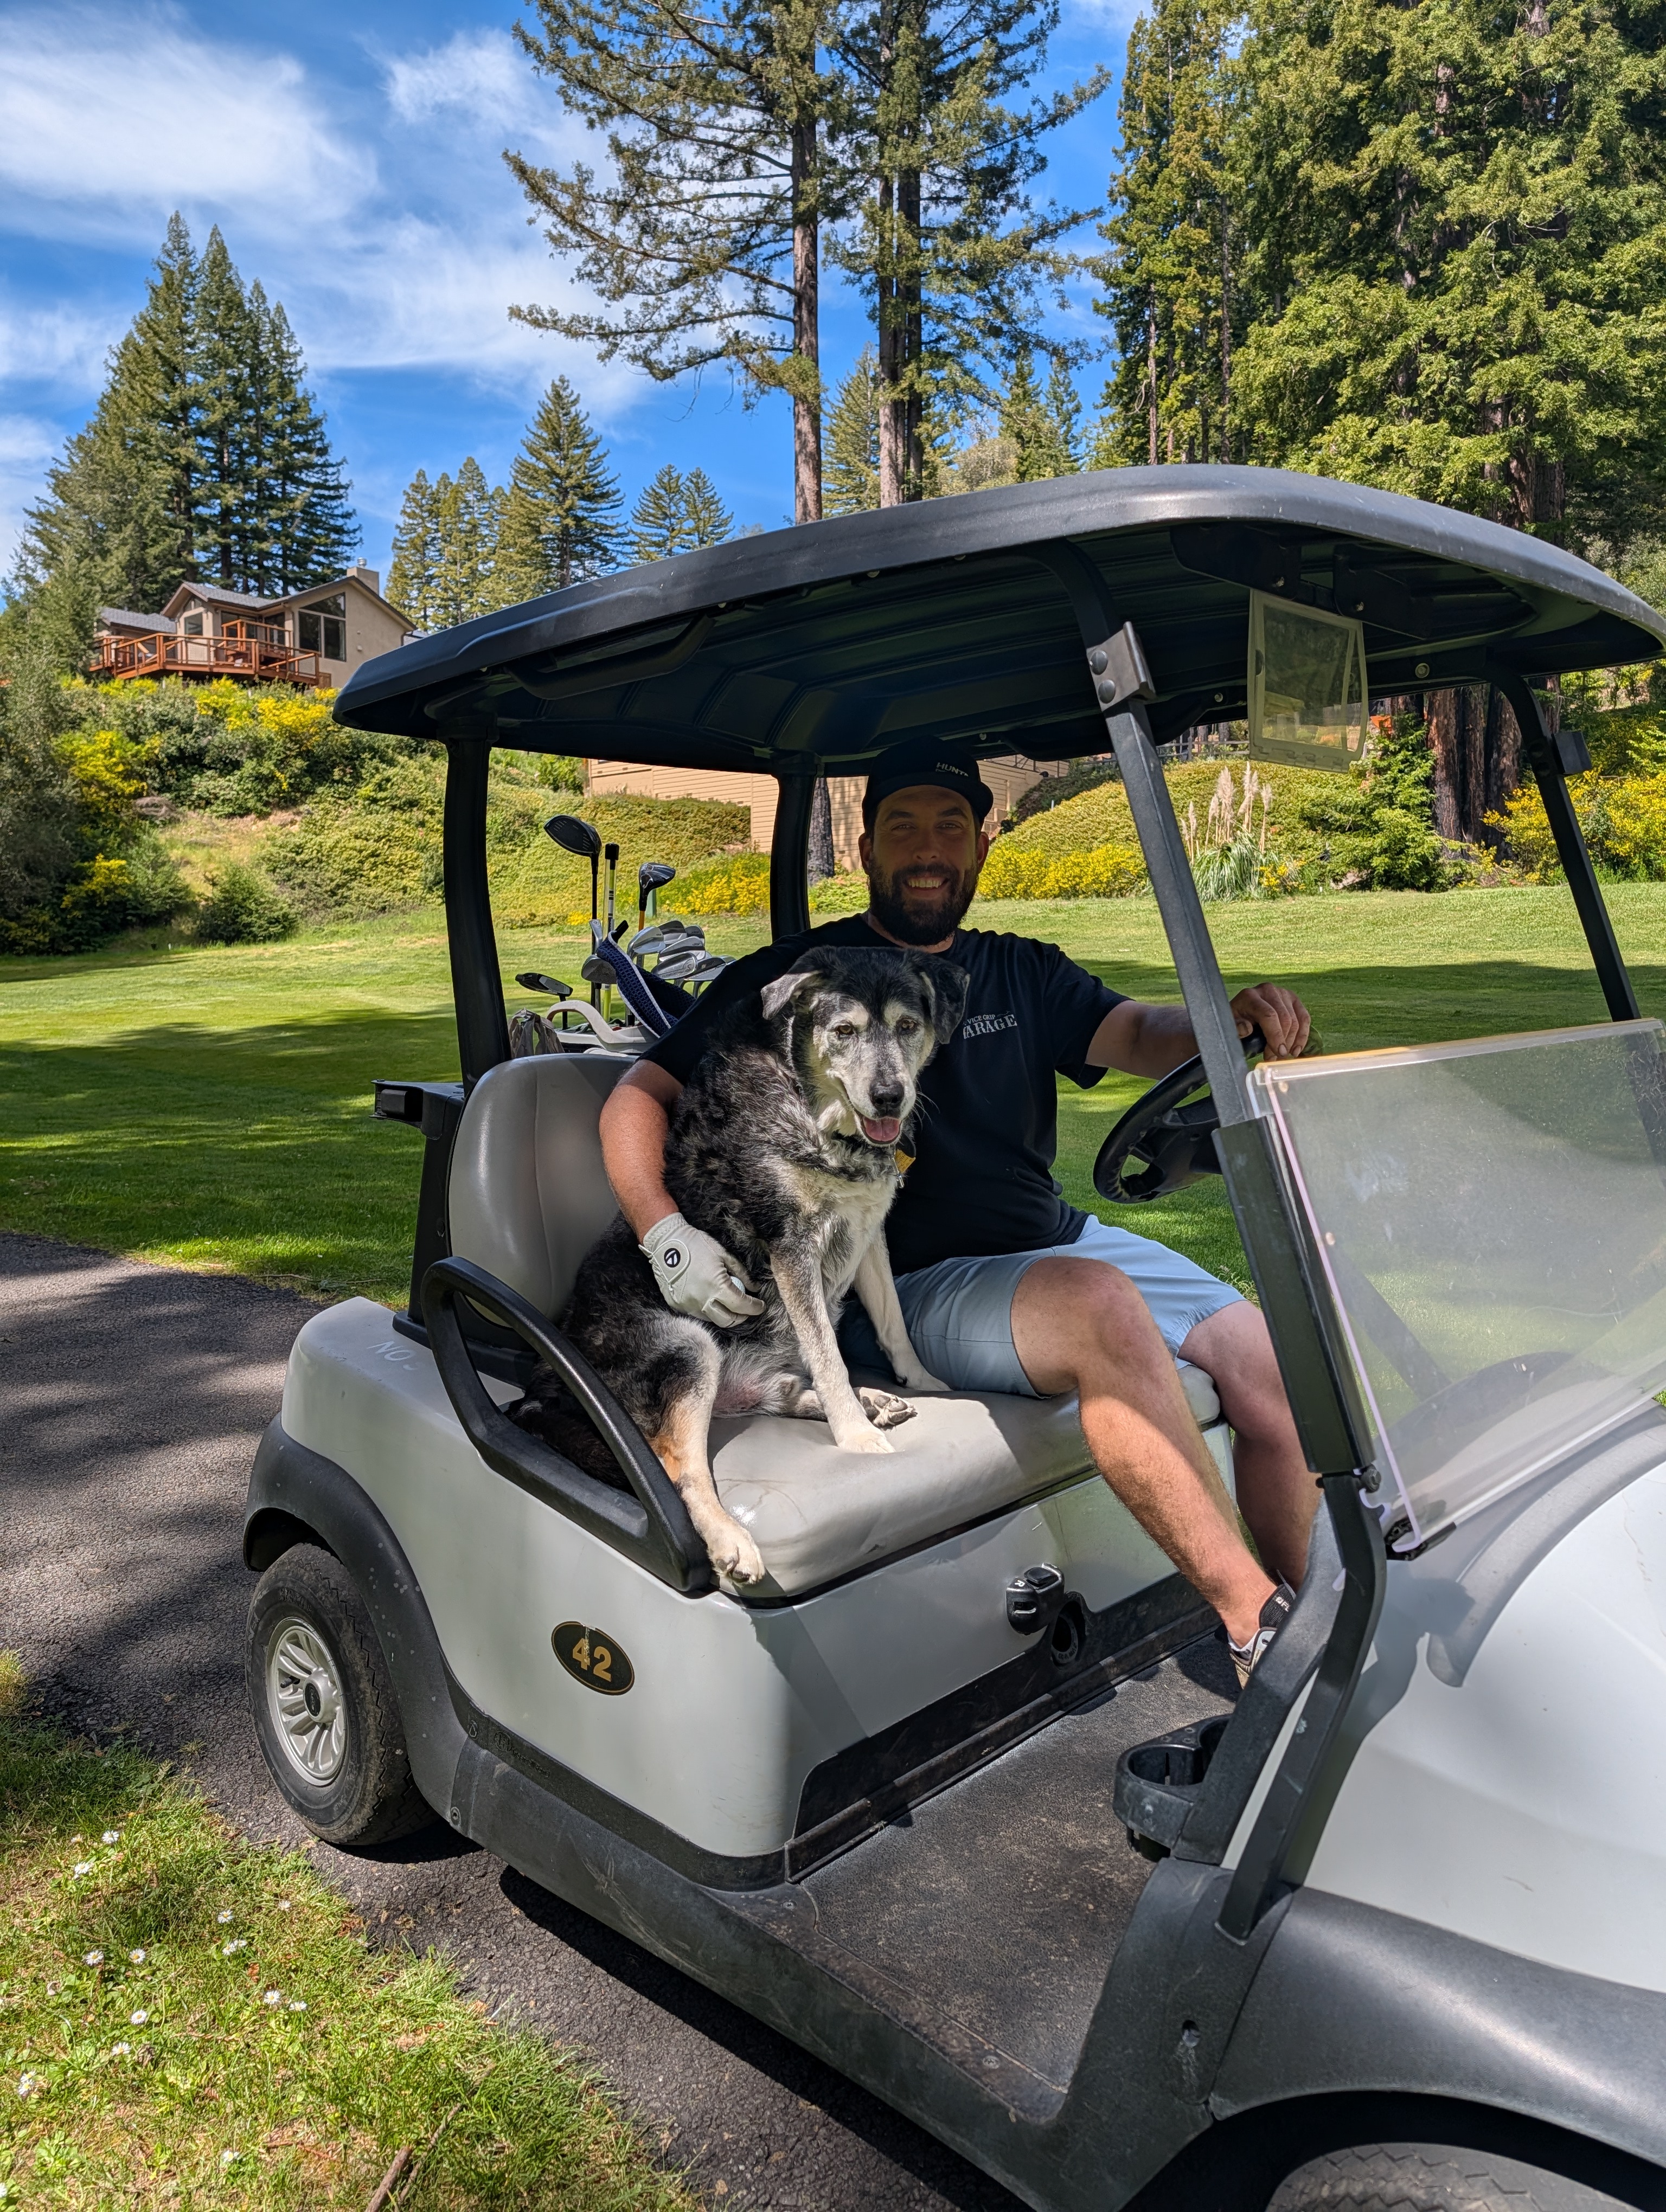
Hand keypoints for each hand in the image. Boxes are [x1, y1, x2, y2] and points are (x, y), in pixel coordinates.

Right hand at [639, 1213, 764, 1327]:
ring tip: (728, 1304)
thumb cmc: (696, 1244)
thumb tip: (754, 1288)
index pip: (741, 1305)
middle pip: (728, 1321)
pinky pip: (697, 1314)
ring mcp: (688, 1305)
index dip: (755, 1307)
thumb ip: (741, 1273)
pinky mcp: (678, 1305)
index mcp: (716, 1285)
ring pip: (712, 1320)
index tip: (760, 1306)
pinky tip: (710, 1300)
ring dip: (724, 1314)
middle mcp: (702, 1300)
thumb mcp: (723, 1254)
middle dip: (741, 1317)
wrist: (666, 1243)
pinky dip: (708, 1310)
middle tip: (746, 1309)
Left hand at [1230, 982, 1310, 1059]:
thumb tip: (1247, 1028)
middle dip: (1282, 1042)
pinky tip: (1296, 1049)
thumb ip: (1236, 1027)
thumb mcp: (1230, 1024)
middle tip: (1275, 1057)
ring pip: (1295, 1020)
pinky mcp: (1293, 999)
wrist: (1242, 1010)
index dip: (1275, 1035)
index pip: (1268, 1015)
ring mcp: (1282, 993)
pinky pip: (1304, 1018)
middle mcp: (1268, 990)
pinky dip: (1302, 1036)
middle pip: (1284, 1018)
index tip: (1278, 1053)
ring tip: (1282, 1055)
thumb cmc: (1236, 1021)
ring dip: (1291, 1042)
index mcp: (1250, 996)